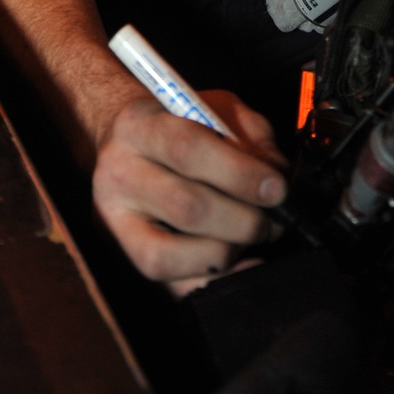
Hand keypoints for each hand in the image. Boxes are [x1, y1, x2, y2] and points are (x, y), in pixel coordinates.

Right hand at [91, 90, 287, 288]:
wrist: (125, 141)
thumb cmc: (180, 124)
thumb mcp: (215, 107)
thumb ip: (250, 134)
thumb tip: (275, 177)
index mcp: (138, 124)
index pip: (187, 148)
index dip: (239, 173)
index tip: (277, 188)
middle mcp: (118, 172)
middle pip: (185, 207)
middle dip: (244, 220)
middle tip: (274, 219)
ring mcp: (116, 220)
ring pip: (170, 255)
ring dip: (227, 251)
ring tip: (250, 235)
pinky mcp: (127, 257)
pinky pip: (172, 286)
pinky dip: (215, 280)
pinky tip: (241, 261)